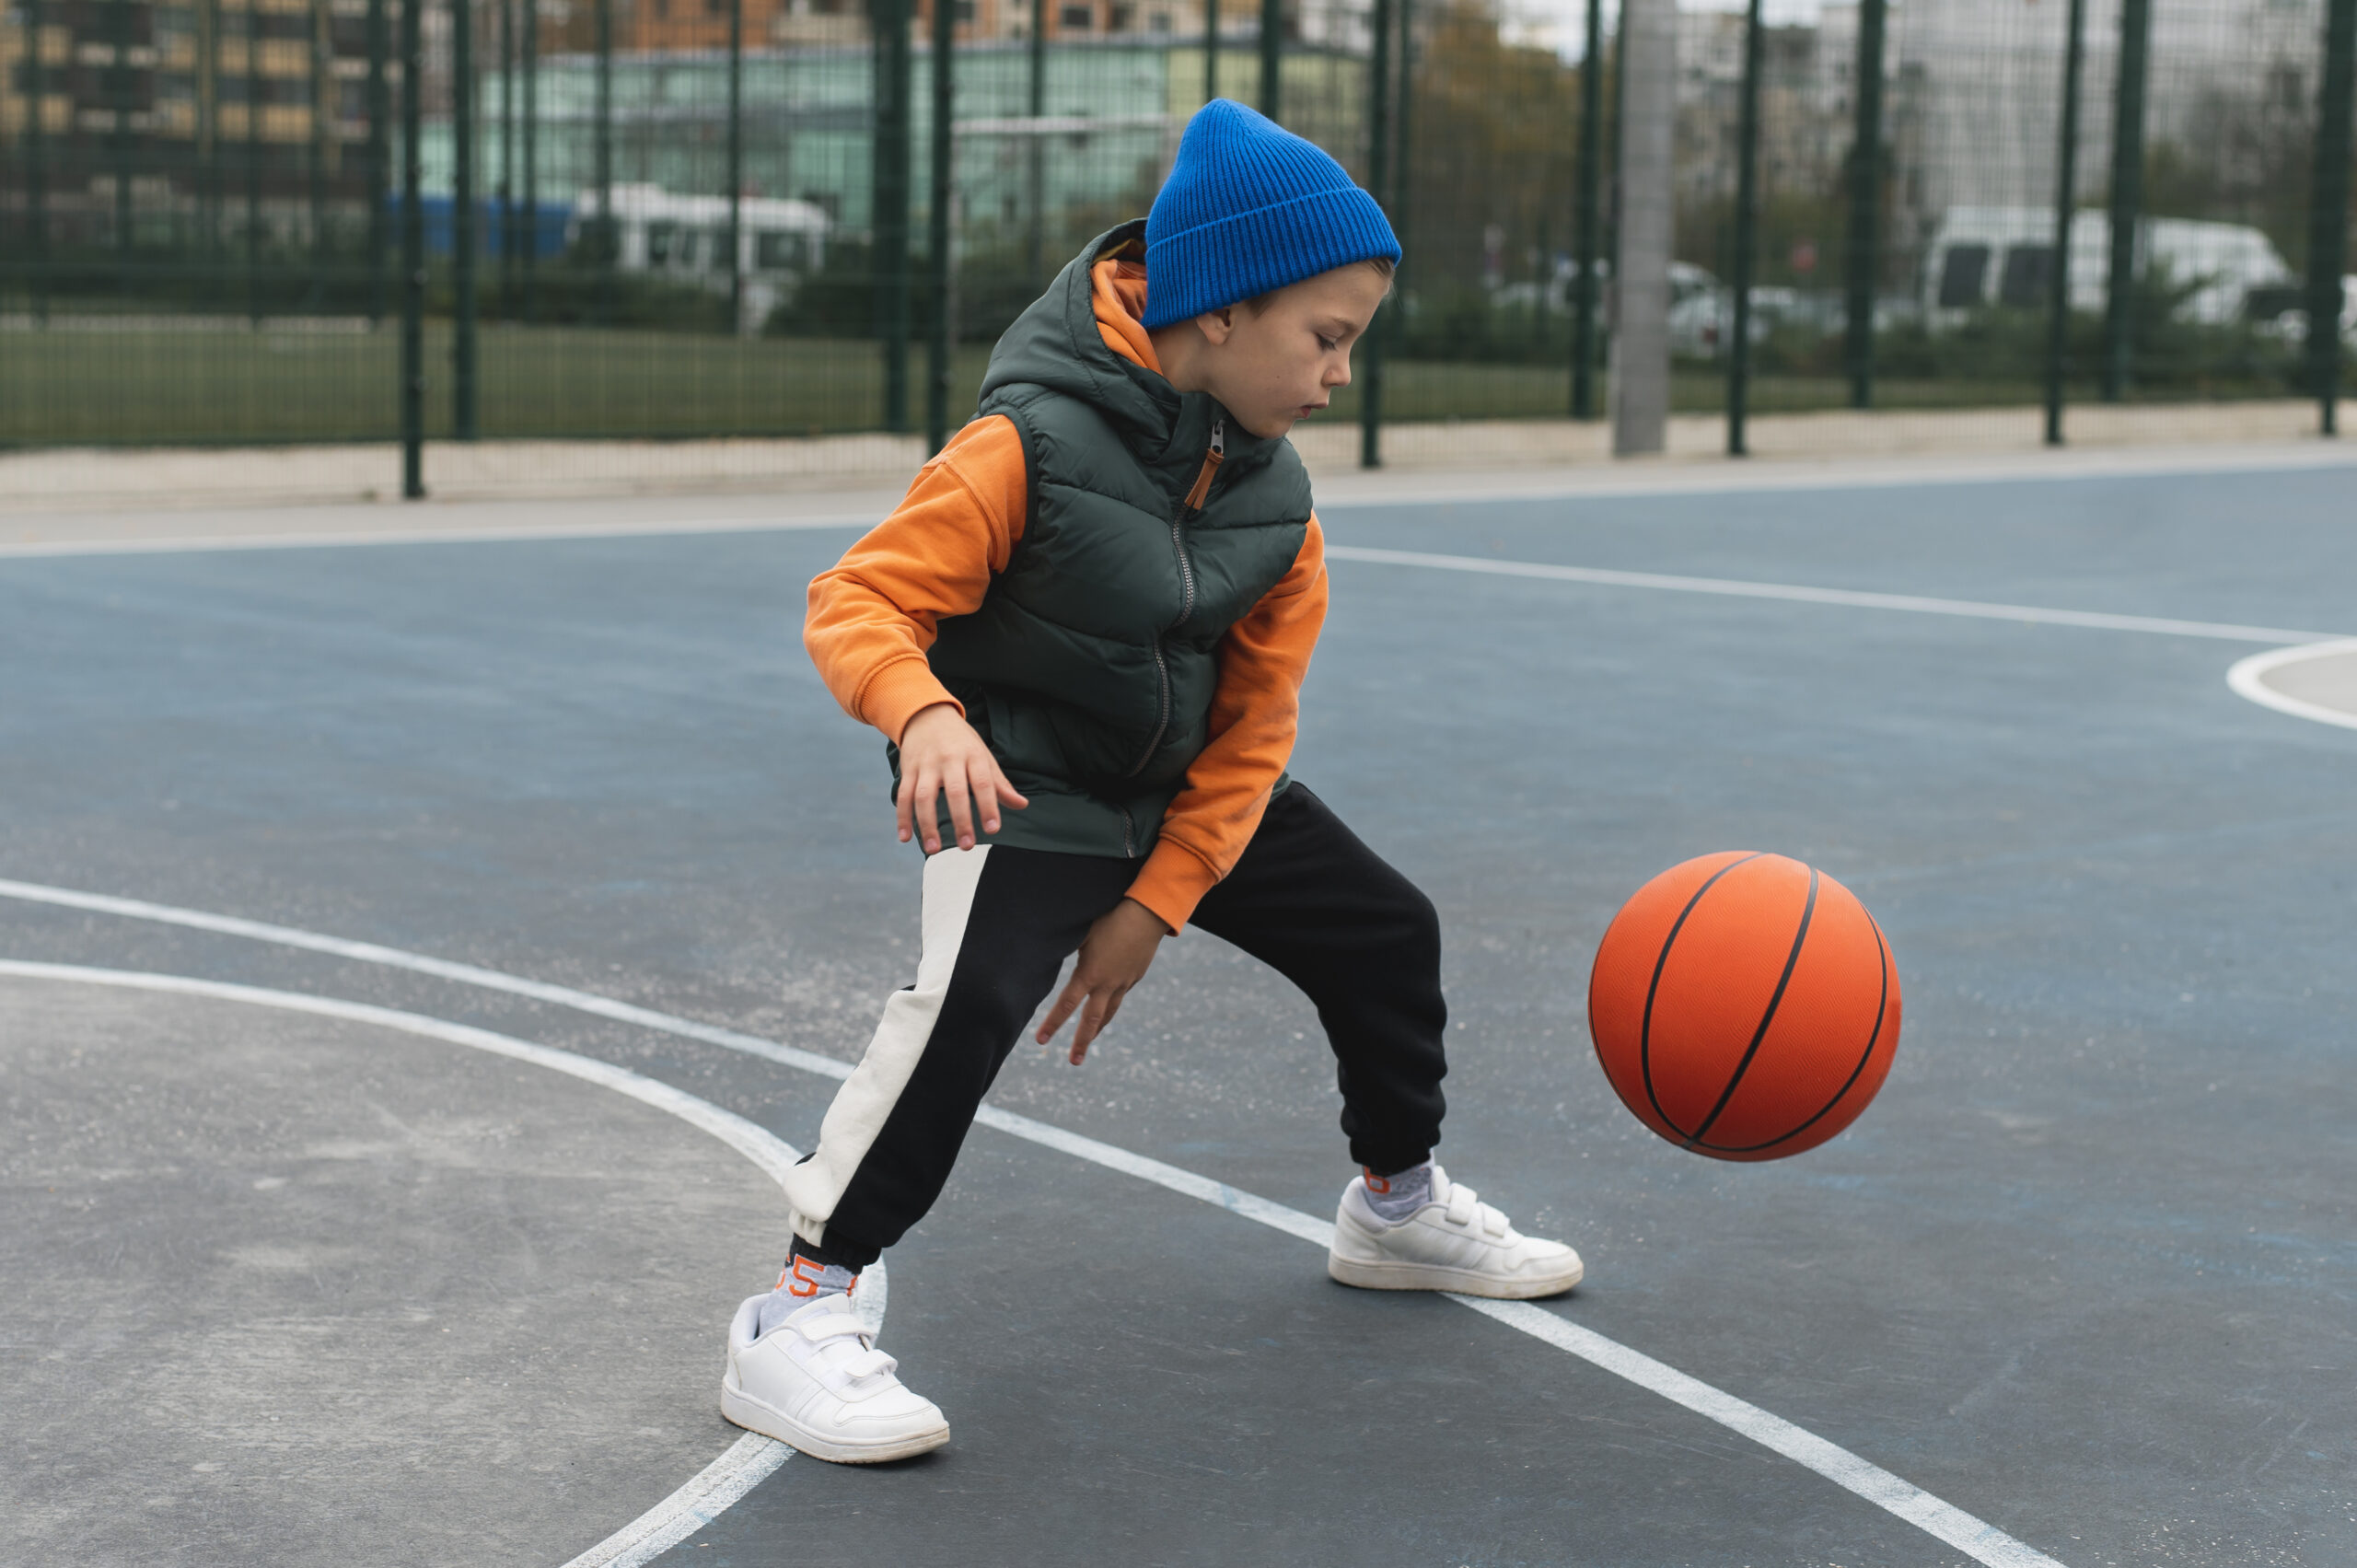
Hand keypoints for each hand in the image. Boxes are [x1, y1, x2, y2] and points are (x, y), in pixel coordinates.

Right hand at [896, 703, 1027, 852]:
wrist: (927, 715)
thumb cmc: (962, 742)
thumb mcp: (983, 757)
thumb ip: (999, 784)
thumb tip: (1021, 804)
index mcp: (973, 756)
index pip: (983, 782)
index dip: (989, 806)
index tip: (993, 829)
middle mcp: (949, 759)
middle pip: (955, 791)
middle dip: (961, 820)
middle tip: (967, 846)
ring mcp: (926, 764)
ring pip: (924, 796)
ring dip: (927, 824)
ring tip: (934, 849)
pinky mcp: (908, 769)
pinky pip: (903, 795)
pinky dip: (902, 817)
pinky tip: (906, 837)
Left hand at [1036, 898, 1168, 1064]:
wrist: (1148, 915)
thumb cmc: (1109, 918)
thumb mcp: (1082, 933)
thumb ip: (1067, 949)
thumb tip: (1047, 955)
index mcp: (1088, 974)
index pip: (1065, 1006)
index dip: (1052, 1024)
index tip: (1040, 1040)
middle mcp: (1106, 984)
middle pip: (1091, 1020)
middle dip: (1081, 1043)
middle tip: (1074, 1062)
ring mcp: (1123, 983)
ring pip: (1109, 1012)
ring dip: (1098, 1029)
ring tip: (1090, 1042)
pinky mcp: (1135, 976)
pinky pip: (1120, 994)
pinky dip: (1111, 1003)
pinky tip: (1106, 1004)